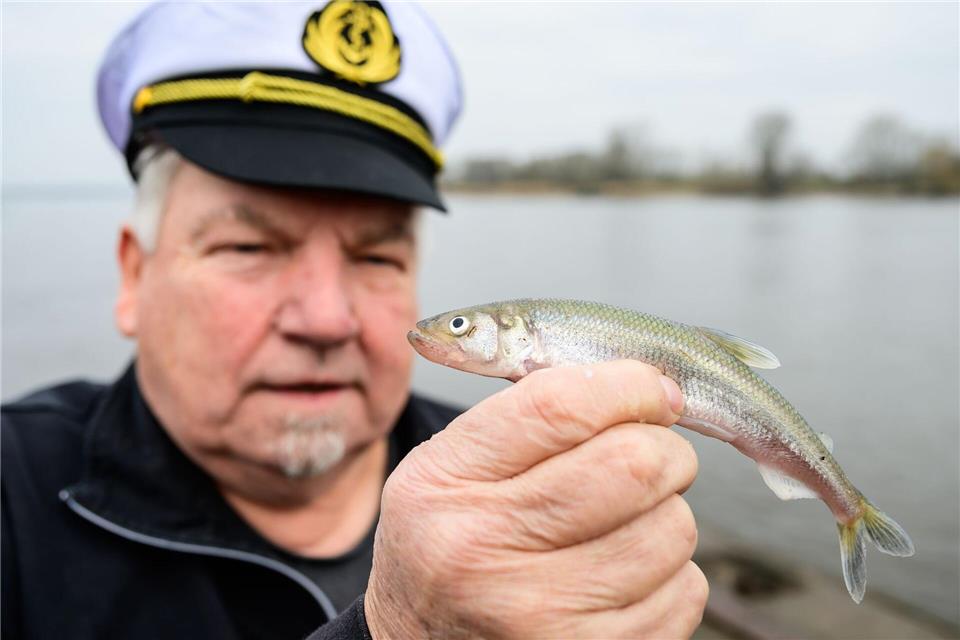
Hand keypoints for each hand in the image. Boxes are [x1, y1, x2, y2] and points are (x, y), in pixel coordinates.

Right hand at [365, 360, 705, 638]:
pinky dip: (672, 575)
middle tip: (652, 455)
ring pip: (672, 528)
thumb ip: (522, 417)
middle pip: (633, 464)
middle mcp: (484, 548)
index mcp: (448, 483)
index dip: (627, 385)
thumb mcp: (448, 468)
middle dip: (664, 448)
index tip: (651, 389)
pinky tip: (625, 576)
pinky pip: (686, 593)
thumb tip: (641, 385)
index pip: (559, 407)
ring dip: (667, 514)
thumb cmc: (448, 542)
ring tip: (624, 524)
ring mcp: (539, 613)